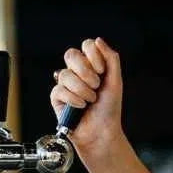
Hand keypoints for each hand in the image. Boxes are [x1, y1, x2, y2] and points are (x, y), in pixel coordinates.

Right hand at [50, 38, 123, 158]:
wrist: (102, 131)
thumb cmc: (110, 109)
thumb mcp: (116, 81)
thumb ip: (110, 58)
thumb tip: (98, 40)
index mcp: (92, 66)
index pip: (87, 45)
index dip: (93, 56)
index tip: (102, 71)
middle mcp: (77, 72)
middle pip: (71, 55)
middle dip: (86, 71)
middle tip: (96, 85)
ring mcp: (65, 84)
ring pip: (65, 74)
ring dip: (83, 90)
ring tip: (90, 100)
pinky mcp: (57, 98)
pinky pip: (59, 90)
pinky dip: (74, 99)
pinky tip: (80, 107)